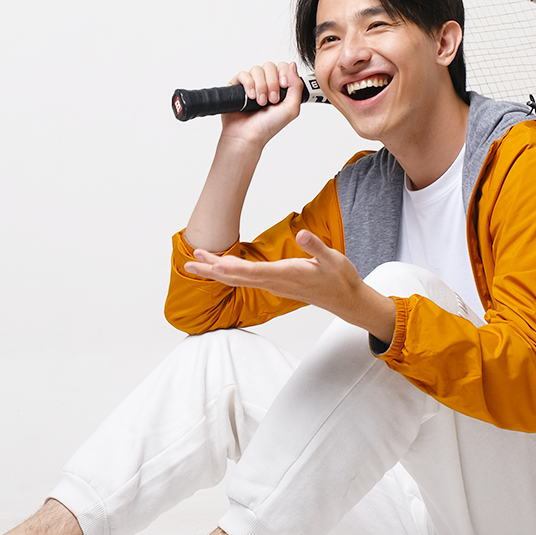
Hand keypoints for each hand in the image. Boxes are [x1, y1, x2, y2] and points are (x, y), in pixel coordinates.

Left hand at [185, 229, 397, 343]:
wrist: (346, 299)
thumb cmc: (339, 278)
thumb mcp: (332, 258)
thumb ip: (315, 247)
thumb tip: (303, 235)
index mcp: (285, 274)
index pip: (250, 272)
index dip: (228, 267)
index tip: (209, 262)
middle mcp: (274, 282)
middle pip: (237, 277)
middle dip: (212, 270)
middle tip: (189, 263)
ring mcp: (274, 284)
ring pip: (239, 279)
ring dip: (217, 271)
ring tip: (197, 263)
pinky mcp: (276, 283)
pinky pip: (247, 279)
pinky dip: (230, 273)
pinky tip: (221, 268)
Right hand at [218, 61, 302, 147]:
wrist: (248, 136)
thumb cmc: (268, 126)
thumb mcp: (291, 108)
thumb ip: (296, 86)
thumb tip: (293, 65)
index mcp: (279, 87)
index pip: (283, 67)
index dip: (283, 73)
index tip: (283, 86)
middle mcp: (266, 83)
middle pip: (270, 66)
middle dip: (272, 83)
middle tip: (271, 100)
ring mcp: (251, 84)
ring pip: (257, 69)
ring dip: (261, 86)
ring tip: (260, 102)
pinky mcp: (237, 86)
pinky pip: (243, 74)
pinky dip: (248, 84)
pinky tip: (251, 97)